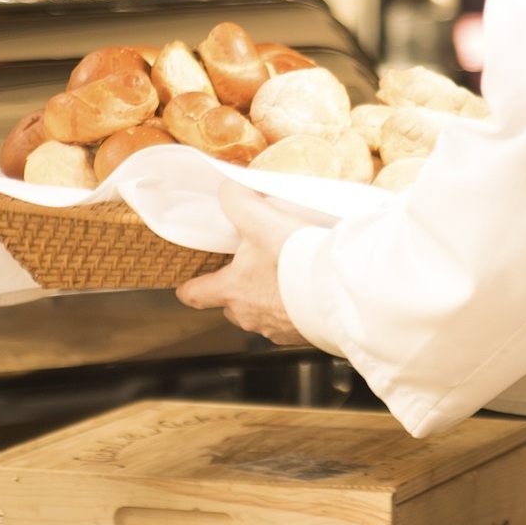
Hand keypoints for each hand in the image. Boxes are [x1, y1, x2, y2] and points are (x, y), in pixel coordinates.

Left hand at [176, 180, 309, 344]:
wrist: (338, 289)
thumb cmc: (296, 259)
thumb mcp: (260, 218)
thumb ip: (237, 199)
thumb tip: (228, 189)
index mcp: (232, 290)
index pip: (197, 295)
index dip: (190, 288)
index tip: (186, 287)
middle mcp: (251, 315)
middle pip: (231, 308)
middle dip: (237, 292)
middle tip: (251, 271)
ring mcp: (278, 329)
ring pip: (262, 316)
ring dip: (269, 301)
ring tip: (287, 280)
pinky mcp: (304, 335)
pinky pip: (293, 323)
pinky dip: (297, 310)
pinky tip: (310, 292)